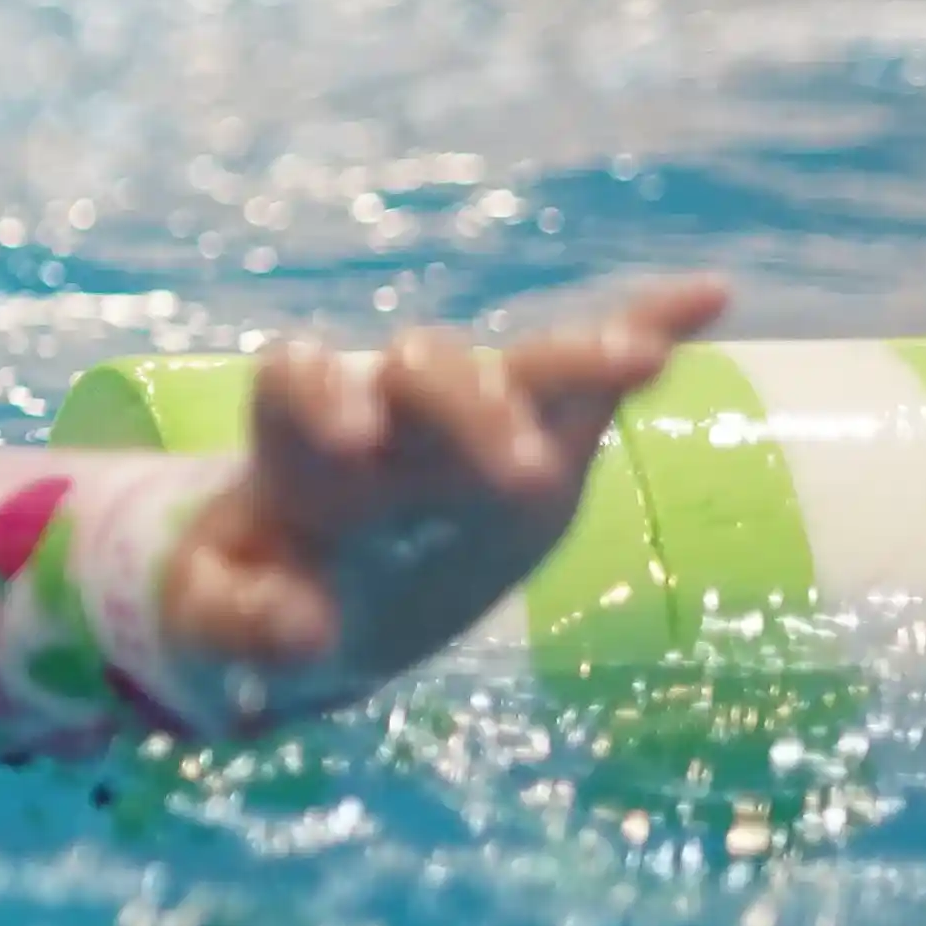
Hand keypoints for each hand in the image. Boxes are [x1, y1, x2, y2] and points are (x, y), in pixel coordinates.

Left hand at [161, 275, 732, 699]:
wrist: (309, 604)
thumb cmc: (254, 603)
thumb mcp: (216, 626)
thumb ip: (235, 621)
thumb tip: (304, 627)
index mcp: (298, 448)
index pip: (298, 379)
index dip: (318, 392)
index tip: (349, 445)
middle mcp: (387, 417)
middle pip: (423, 368)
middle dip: (469, 405)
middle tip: (516, 476)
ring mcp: (470, 423)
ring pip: (520, 370)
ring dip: (577, 357)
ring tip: (640, 359)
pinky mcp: (541, 443)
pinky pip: (595, 380)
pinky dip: (647, 331)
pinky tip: (710, 298)